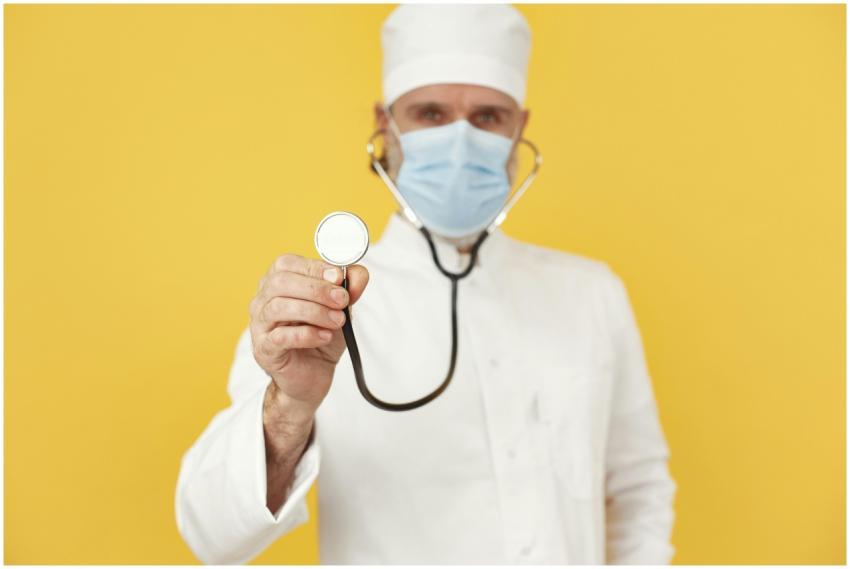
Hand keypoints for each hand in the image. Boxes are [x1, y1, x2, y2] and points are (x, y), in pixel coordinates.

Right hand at [249, 254, 369, 419]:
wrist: (314, 373)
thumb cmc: (322, 334)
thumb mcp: (342, 308)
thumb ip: (351, 288)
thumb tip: (359, 274)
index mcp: (278, 282)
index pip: (286, 263)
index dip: (314, 268)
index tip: (339, 277)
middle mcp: (263, 300)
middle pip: (280, 282)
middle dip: (317, 289)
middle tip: (342, 301)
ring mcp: (260, 324)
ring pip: (278, 307)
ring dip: (314, 312)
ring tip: (338, 321)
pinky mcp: (264, 349)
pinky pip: (280, 337)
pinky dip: (307, 334)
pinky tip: (324, 336)